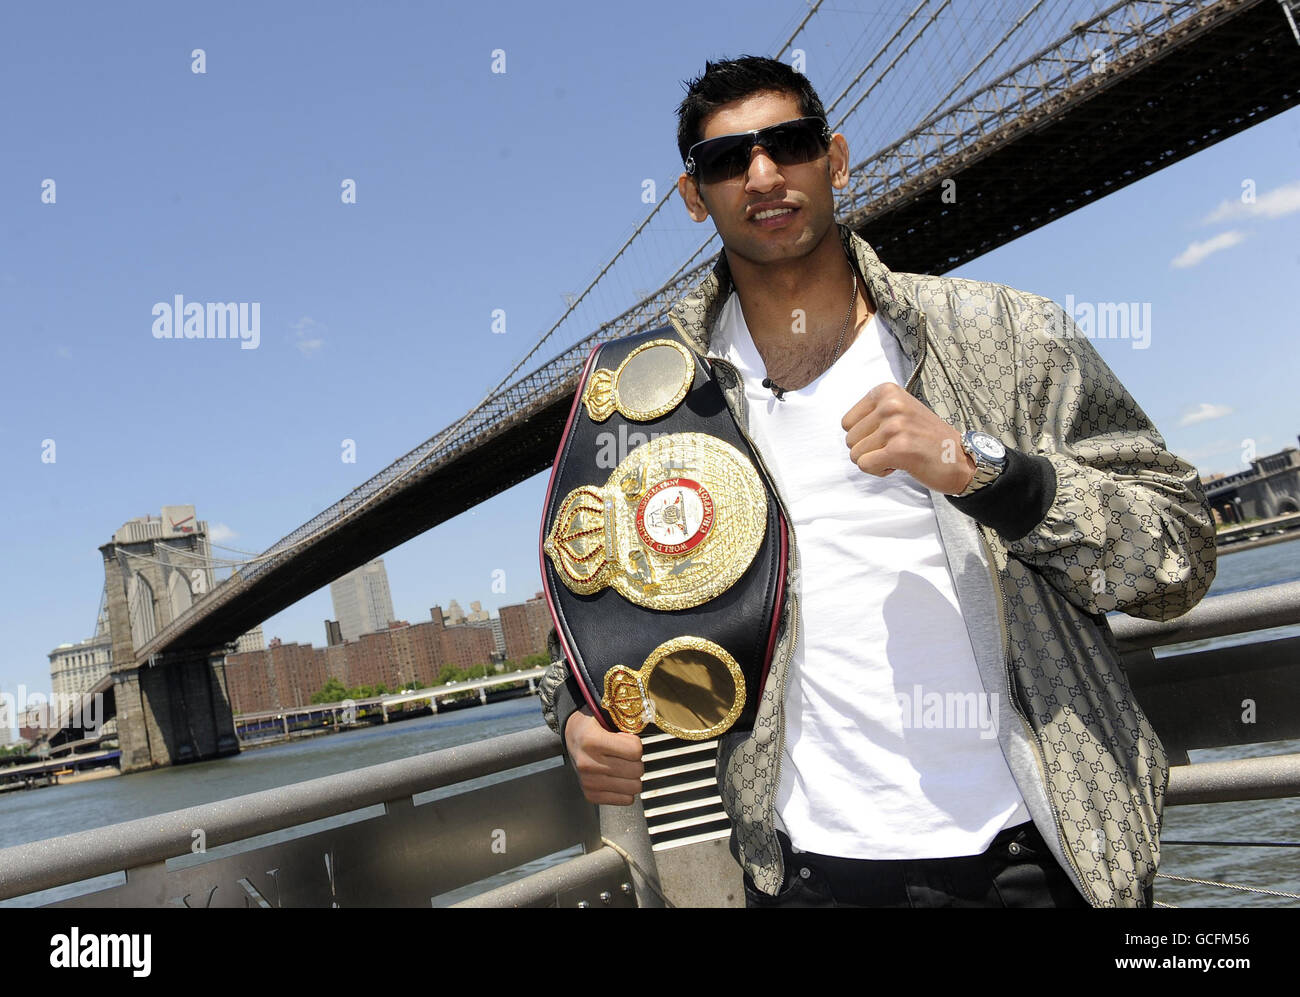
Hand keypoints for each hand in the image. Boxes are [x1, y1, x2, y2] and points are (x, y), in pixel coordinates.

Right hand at [565, 706, 643, 805]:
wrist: (573, 736)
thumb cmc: (594, 726)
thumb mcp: (607, 716)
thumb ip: (627, 724)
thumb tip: (649, 727)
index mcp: (592, 741)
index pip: (635, 750)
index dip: (635, 743)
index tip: (626, 740)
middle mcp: (588, 763)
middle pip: (637, 770)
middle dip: (636, 760)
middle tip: (625, 754)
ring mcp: (588, 782)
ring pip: (634, 787)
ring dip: (632, 776)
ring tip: (621, 765)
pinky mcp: (591, 795)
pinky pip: (626, 799)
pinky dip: (626, 789)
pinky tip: (617, 777)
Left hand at [842, 383, 975, 494]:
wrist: (961, 458)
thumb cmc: (925, 438)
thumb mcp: (900, 411)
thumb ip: (873, 412)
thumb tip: (844, 426)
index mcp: (886, 391)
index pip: (847, 423)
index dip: (865, 436)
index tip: (890, 436)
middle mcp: (890, 404)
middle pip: (849, 440)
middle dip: (869, 450)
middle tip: (897, 447)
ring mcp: (895, 426)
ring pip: (855, 455)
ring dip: (876, 461)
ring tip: (901, 454)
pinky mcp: (899, 449)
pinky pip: (865, 466)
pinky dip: (879, 471)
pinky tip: (901, 464)